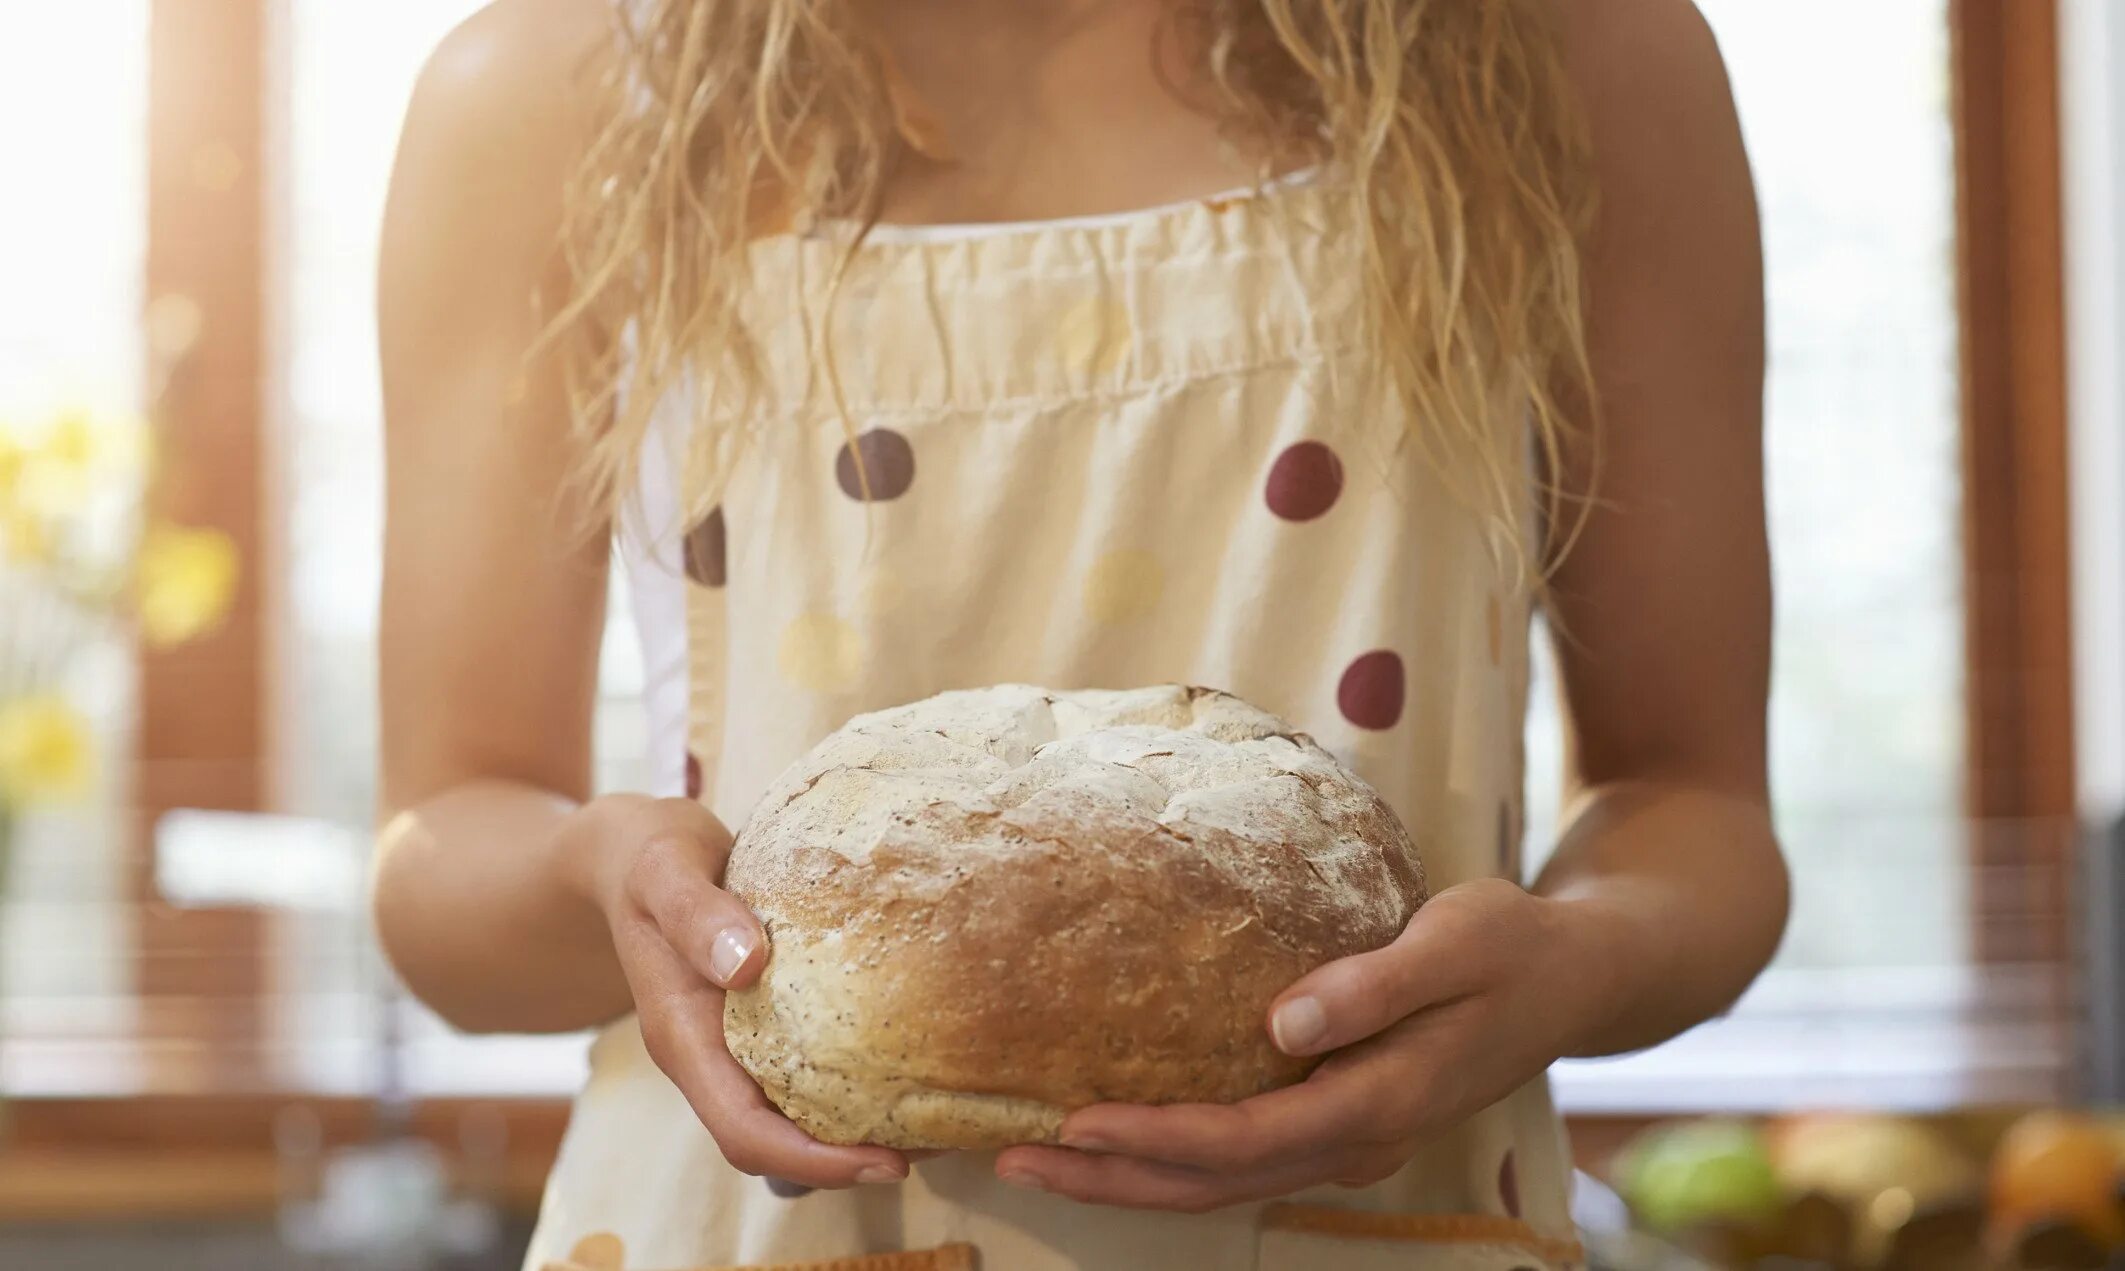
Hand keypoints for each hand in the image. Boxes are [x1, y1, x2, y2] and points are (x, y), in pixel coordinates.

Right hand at [567, 794, 915, 1190]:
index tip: (886, 1161)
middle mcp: (706, 1057)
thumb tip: (745, 965)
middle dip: (847, 1161)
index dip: (814, 1160)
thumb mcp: (664, 870)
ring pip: (789, 1119)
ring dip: (852, 1133)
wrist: (626, 855)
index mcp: (682, 1038)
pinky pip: (801, 1075)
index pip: (744, 1131)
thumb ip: (696, 914)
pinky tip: (902, 1068)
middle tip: (934, 1145)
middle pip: (773, 1144)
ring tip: (932, 1121)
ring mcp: (728, 1046)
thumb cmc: (648, 859)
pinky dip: (848, 1088)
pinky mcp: (754, 1025)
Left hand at [991, 878, 1618, 1211]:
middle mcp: (1361, 1138)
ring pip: (1225, 1182)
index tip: (1075, 1123)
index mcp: (1385, 1099)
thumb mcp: (1459, 939)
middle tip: (1013, 1158)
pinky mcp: (1341, 1121)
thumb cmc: (1514, 946)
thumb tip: (1283, 1021)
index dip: (1158, 1139)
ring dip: (1130, 1179)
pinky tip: (1117, 1138)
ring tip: (1037, 1159)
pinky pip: (1243, 1157)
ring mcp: (1351, 1140)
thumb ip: (1375, 983)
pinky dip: (1170, 1159)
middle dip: (1112, 1180)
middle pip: (1217, 1181)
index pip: (1250, 1139)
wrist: (1576, 978)